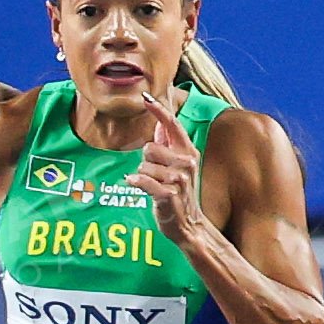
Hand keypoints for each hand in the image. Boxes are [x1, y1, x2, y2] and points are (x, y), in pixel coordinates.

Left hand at [133, 93, 203, 243]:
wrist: (189, 226)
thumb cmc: (180, 194)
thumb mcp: (178, 166)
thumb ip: (169, 144)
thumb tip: (159, 122)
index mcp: (188, 153)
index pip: (172, 125)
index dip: (158, 110)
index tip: (145, 97)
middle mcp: (186, 164)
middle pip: (150, 147)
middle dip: (146, 161)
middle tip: (156, 176)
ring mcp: (179, 180)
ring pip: (144, 165)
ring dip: (143, 176)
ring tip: (155, 187)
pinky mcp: (169, 195)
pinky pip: (143, 180)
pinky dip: (136, 182)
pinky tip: (134, 184)